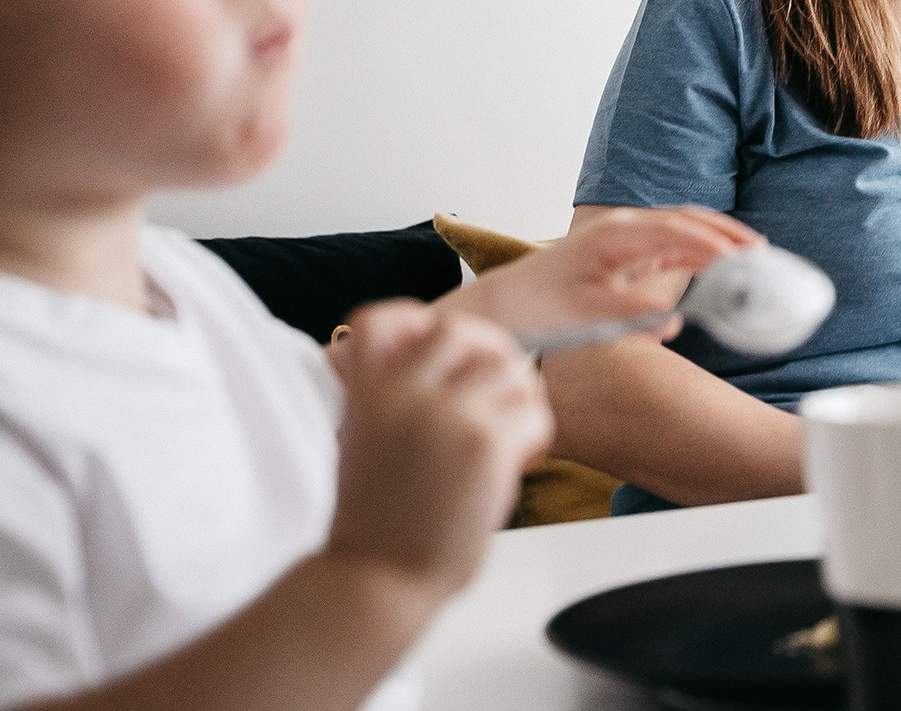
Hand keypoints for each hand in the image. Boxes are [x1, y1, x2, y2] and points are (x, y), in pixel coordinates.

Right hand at [323, 300, 553, 599]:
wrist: (376, 580)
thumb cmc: (377, 522)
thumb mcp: (363, 439)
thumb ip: (395, 395)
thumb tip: (450, 361)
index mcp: (367, 391)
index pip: (383, 319)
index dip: (417, 325)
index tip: (440, 356)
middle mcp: (404, 392)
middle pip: (461, 331)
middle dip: (488, 353)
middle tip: (498, 391)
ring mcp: (447, 413)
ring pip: (508, 367)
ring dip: (518, 397)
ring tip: (509, 434)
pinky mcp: (486, 441)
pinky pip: (534, 412)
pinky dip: (536, 434)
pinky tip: (520, 460)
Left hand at [447, 206, 758, 337]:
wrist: (509, 303)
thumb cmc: (541, 308)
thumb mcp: (584, 316)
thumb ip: (630, 316)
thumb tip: (674, 322)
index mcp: (613, 236)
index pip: (674, 232)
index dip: (712, 244)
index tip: (743, 259)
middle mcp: (622, 228)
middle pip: (685, 220)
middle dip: (725, 233)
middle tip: (762, 251)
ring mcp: (626, 236)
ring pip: (682, 226)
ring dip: (718, 237)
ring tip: (754, 253)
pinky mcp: (627, 250)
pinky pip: (672, 241)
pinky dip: (701, 248)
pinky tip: (722, 262)